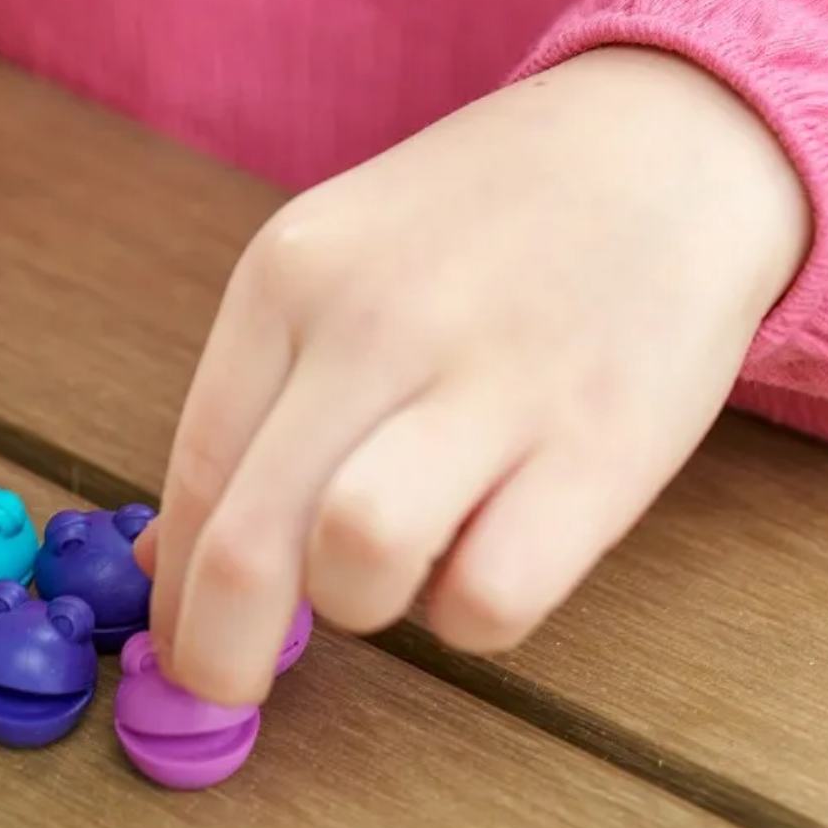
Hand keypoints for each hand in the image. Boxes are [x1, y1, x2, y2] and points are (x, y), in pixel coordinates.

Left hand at [141, 48, 810, 704]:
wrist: (655, 143)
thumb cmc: (476, 220)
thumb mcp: (337, 258)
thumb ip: (256, 398)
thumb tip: (172, 559)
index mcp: (289, 273)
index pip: (196, 465)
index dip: (177, 587)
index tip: (181, 638)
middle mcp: (371, 320)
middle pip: (249, 539)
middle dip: (221, 650)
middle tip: (231, 685)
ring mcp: (488, 377)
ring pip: (356, 559)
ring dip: (360, 606)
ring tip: (391, 568)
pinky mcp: (599, 442)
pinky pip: (491, 596)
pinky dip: (473, 613)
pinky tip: (489, 551)